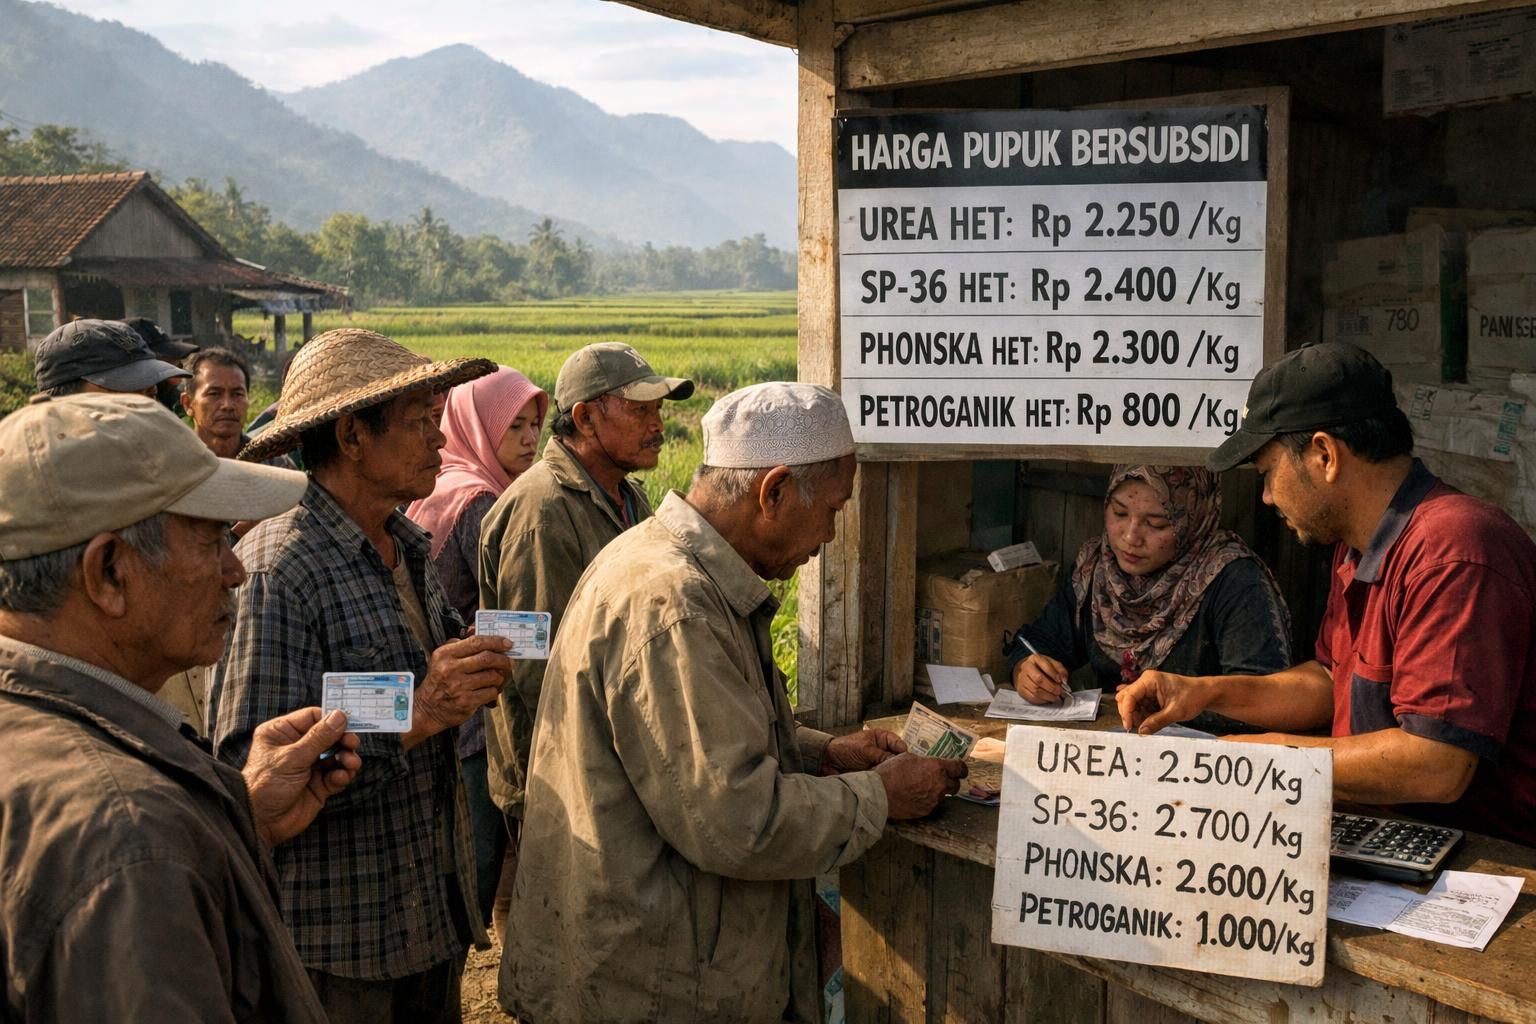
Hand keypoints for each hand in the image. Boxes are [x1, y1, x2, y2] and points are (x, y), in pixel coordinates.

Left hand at [243, 708, 360, 846]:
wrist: (260, 823)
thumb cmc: (265, 786)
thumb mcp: (292, 757)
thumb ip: (319, 737)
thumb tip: (339, 716)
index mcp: (282, 733)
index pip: (313, 717)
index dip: (331, 719)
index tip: (349, 723)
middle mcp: (297, 747)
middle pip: (329, 735)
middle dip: (343, 739)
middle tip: (352, 743)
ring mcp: (309, 766)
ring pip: (336, 755)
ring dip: (347, 758)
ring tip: (350, 763)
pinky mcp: (318, 785)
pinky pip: (337, 774)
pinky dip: (343, 775)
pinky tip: (340, 777)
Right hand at [415, 634, 514, 732]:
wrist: (427, 709)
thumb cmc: (439, 680)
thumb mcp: (442, 658)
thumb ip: (460, 645)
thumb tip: (487, 638)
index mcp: (445, 654)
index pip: (476, 642)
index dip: (495, 641)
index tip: (507, 643)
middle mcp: (450, 669)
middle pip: (487, 658)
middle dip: (503, 659)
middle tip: (510, 661)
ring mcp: (458, 686)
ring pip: (492, 676)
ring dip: (499, 677)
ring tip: (497, 678)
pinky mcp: (465, 702)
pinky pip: (490, 692)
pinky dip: (494, 690)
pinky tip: (488, 690)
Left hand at [822, 728, 906, 773]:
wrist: (828, 760)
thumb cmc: (845, 748)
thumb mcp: (865, 750)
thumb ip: (881, 755)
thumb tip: (897, 763)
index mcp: (882, 738)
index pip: (899, 744)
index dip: (904, 752)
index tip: (907, 761)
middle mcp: (883, 750)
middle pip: (897, 758)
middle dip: (899, 765)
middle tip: (903, 773)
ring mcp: (879, 763)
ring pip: (891, 769)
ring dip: (892, 774)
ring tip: (894, 779)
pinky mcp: (874, 774)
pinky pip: (883, 778)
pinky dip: (885, 781)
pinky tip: (887, 784)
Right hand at [875, 753, 966, 818]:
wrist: (880, 793)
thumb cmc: (891, 772)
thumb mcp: (907, 757)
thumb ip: (923, 761)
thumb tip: (926, 763)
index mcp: (937, 767)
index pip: (960, 768)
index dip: (961, 769)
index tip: (960, 769)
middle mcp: (940, 784)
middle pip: (955, 785)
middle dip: (951, 781)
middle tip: (943, 779)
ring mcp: (934, 800)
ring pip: (943, 796)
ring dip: (938, 792)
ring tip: (924, 788)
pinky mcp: (926, 811)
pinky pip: (932, 805)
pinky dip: (928, 800)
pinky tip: (916, 797)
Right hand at [1013, 653, 1068, 704]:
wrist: (1025, 670)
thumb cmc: (1040, 667)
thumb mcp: (1052, 663)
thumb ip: (1060, 670)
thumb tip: (1064, 680)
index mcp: (1035, 659)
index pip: (1045, 666)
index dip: (1054, 674)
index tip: (1060, 681)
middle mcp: (1026, 668)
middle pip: (1039, 679)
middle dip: (1051, 687)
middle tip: (1059, 691)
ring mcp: (1022, 679)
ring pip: (1035, 690)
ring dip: (1048, 696)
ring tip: (1055, 696)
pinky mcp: (1021, 689)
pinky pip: (1031, 697)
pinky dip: (1042, 700)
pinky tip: (1047, 699)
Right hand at [1116, 670, 1214, 734]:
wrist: (1204, 693)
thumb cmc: (1193, 697)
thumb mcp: (1175, 712)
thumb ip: (1156, 722)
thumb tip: (1141, 732)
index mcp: (1150, 680)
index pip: (1129, 695)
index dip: (1126, 712)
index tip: (1128, 727)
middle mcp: (1145, 682)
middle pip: (1126, 698)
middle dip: (1130, 714)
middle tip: (1140, 726)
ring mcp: (1147, 689)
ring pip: (1131, 704)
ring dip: (1137, 716)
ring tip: (1149, 723)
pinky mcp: (1150, 696)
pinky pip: (1139, 707)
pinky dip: (1142, 715)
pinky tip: (1151, 719)